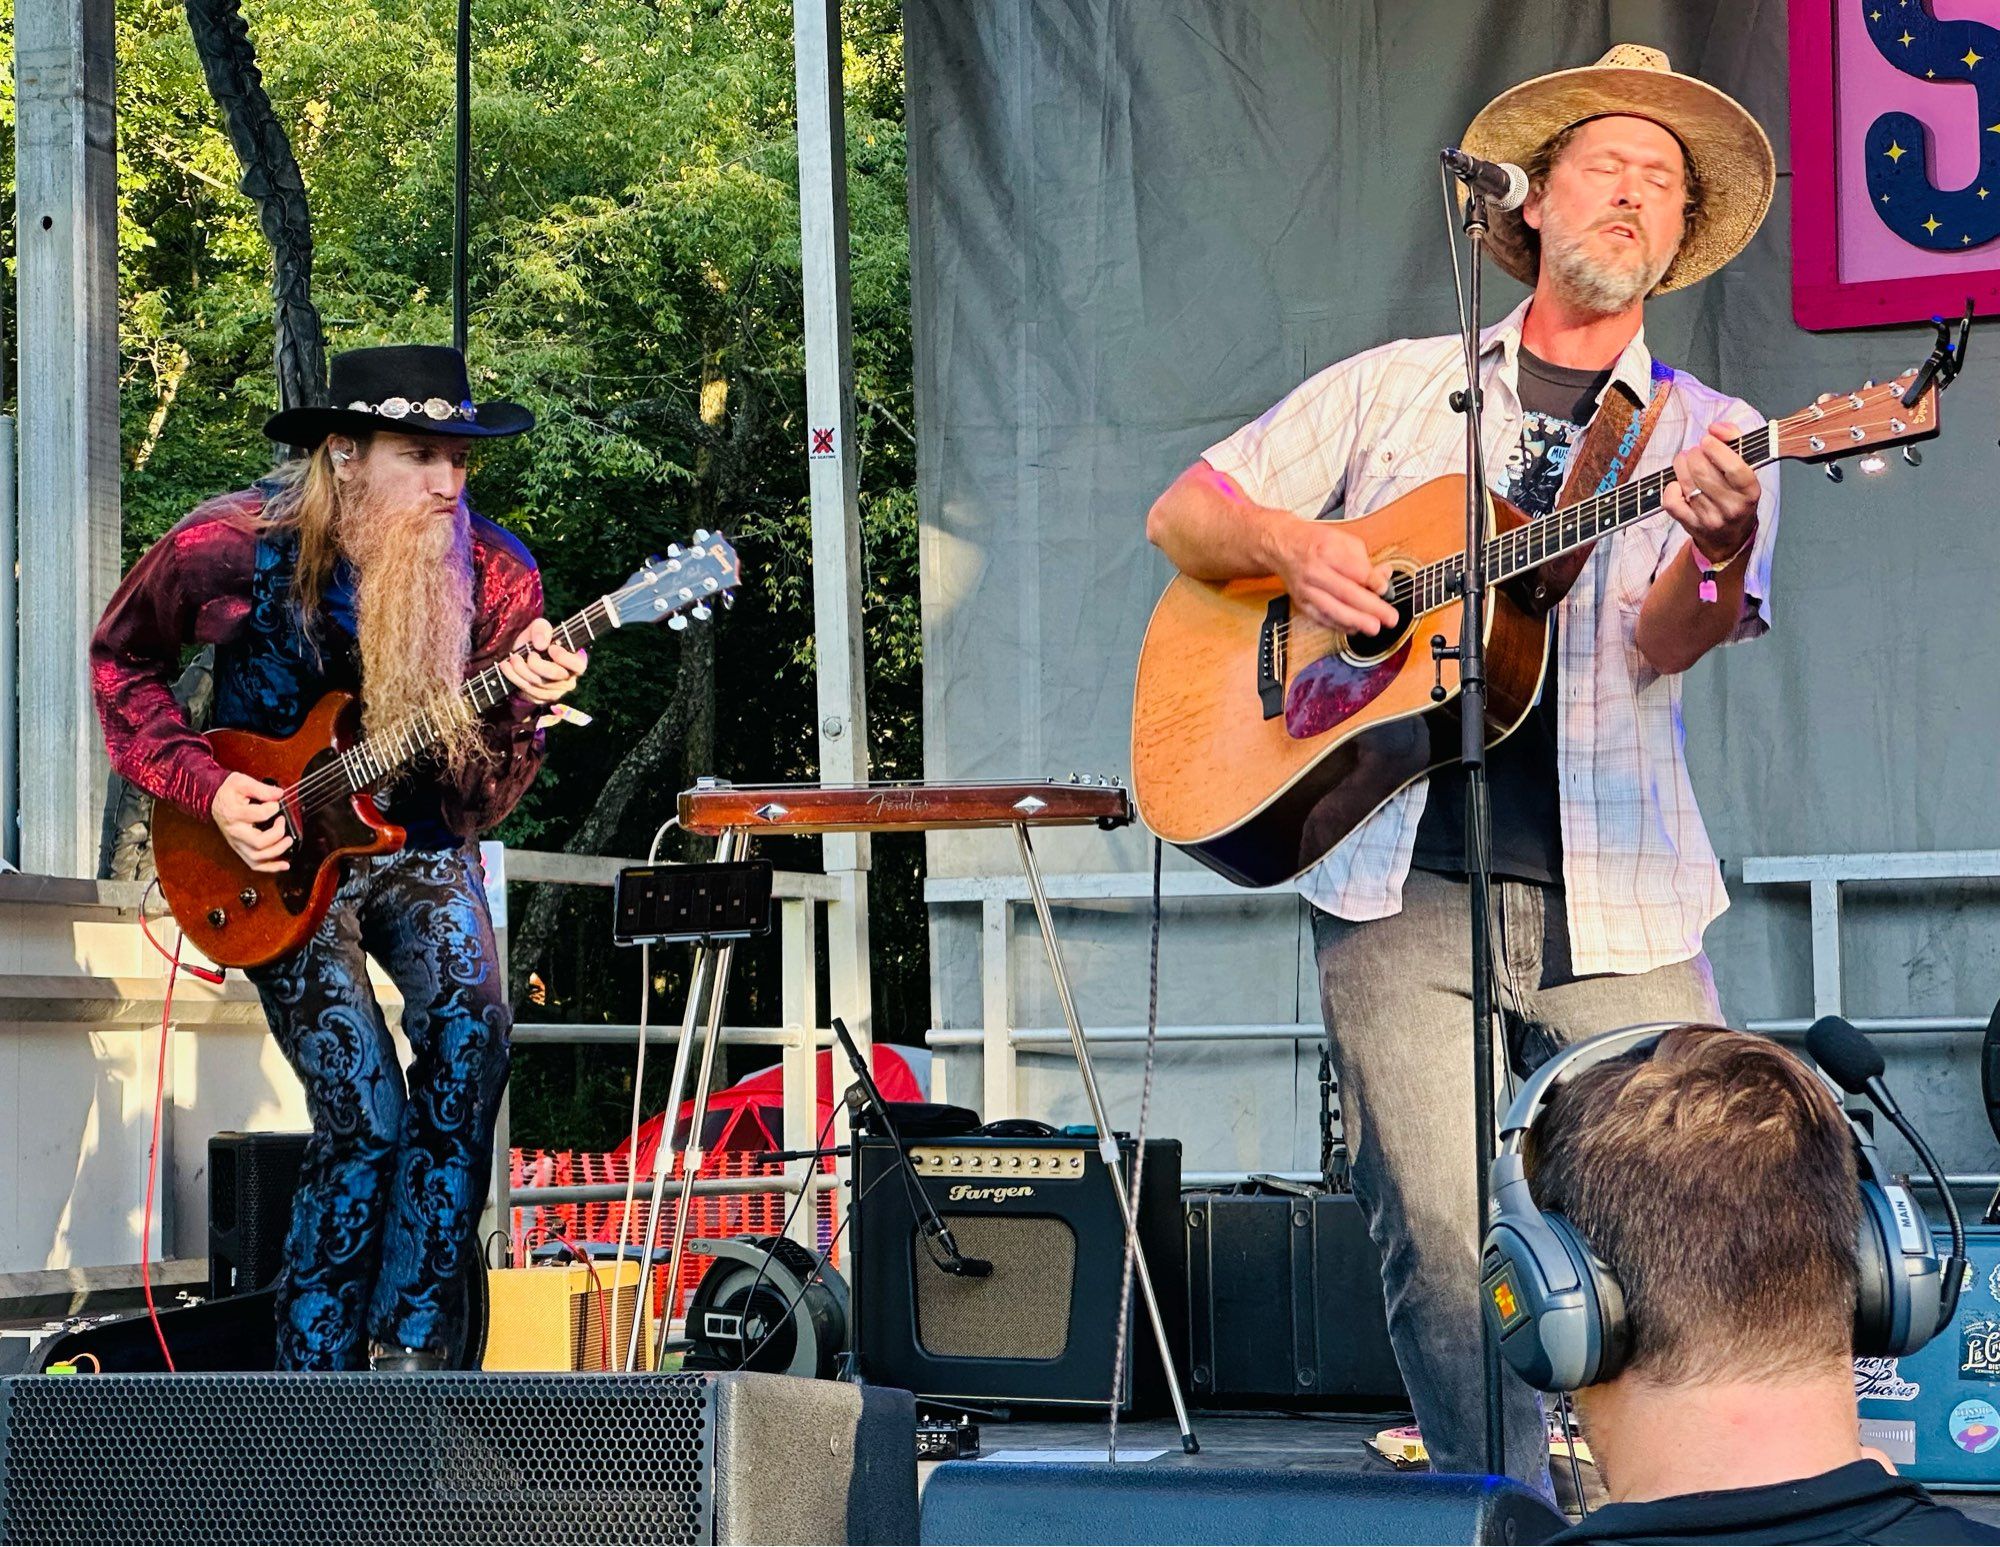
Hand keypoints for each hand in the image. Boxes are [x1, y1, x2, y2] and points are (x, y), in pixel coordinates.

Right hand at [211, 770, 291, 873]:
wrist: (213, 800)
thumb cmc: (228, 792)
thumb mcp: (242, 782)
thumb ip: (261, 789)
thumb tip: (279, 794)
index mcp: (233, 814)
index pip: (257, 815)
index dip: (272, 809)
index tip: (276, 804)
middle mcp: (234, 832)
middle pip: (258, 843)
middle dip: (277, 834)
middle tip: (282, 822)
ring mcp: (237, 843)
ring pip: (257, 858)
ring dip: (277, 852)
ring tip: (288, 840)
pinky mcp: (240, 849)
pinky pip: (254, 864)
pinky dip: (270, 867)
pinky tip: (284, 865)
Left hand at [500, 618, 588, 704]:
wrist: (521, 656)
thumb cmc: (535, 641)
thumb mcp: (538, 627)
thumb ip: (542, 629)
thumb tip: (541, 645)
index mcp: (575, 661)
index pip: (578, 665)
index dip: (564, 657)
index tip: (551, 648)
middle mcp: (569, 679)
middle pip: (555, 675)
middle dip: (536, 664)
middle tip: (525, 653)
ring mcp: (556, 691)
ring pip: (539, 685)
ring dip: (521, 670)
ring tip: (512, 658)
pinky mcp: (542, 698)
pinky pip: (529, 692)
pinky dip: (515, 678)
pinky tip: (507, 667)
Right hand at [1272, 519, 1399, 634]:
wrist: (1281, 546)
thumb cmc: (1315, 542)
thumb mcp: (1343, 540)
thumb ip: (1365, 560)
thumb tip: (1383, 578)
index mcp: (1327, 551)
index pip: (1355, 570)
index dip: (1373, 582)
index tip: (1385, 589)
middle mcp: (1314, 572)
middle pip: (1346, 593)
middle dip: (1371, 608)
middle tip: (1389, 618)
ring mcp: (1306, 590)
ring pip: (1332, 610)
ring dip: (1356, 621)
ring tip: (1374, 628)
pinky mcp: (1301, 603)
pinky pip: (1322, 619)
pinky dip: (1339, 626)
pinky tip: (1355, 629)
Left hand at [1662, 420, 1759, 562]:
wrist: (1729, 538)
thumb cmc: (1737, 495)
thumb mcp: (1746, 469)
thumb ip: (1735, 441)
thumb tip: (1716, 427)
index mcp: (1750, 491)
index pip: (1735, 468)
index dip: (1717, 449)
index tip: (1707, 440)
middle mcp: (1732, 507)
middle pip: (1703, 472)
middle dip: (1694, 454)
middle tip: (1695, 451)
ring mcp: (1710, 518)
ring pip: (1686, 484)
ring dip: (1681, 465)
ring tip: (1685, 460)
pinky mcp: (1690, 525)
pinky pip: (1671, 502)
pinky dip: (1670, 487)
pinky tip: (1678, 483)